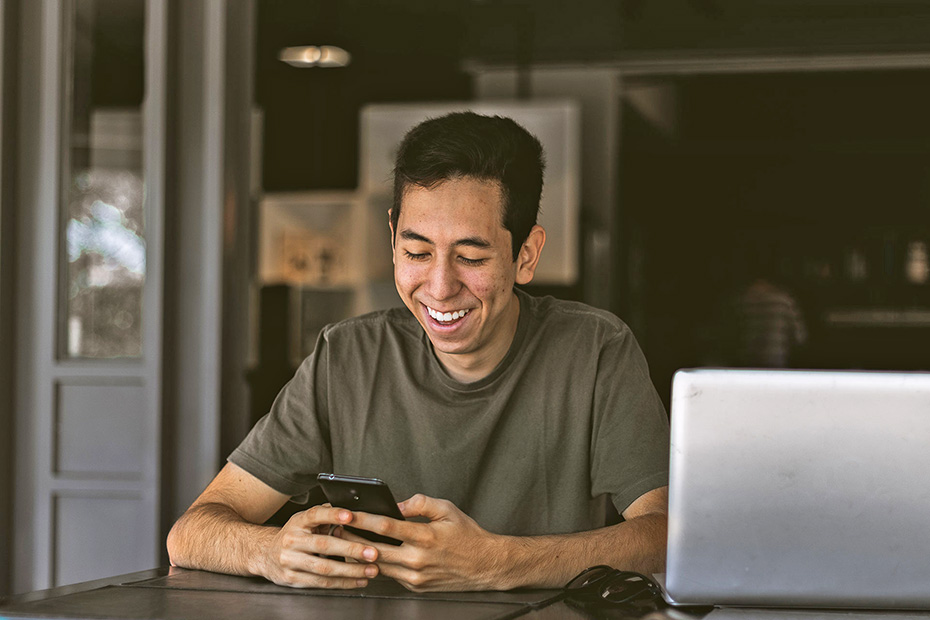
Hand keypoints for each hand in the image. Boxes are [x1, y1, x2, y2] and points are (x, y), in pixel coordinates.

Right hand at [257, 505, 380, 588]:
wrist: (264, 553)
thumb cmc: (294, 535)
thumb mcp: (304, 520)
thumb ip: (325, 515)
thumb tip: (352, 509)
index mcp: (297, 522)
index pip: (315, 515)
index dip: (333, 514)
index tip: (350, 516)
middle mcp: (292, 540)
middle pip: (324, 545)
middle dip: (351, 550)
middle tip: (373, 552)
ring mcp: (290, 561)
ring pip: (324, 568)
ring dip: (351, 571)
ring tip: (371, 570)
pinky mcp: (292, 579)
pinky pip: (321, 583)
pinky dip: (342, 583)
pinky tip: (358, 580)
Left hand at [346, 494, 508, 591]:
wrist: (485, 565)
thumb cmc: (467, 536)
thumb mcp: (447, 509)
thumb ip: (421, 503)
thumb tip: (399, 504)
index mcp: (425, 536)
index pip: (385, 526)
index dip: (362, 519)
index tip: (347, 513)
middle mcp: (418, 559)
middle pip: (375, 549)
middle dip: (352, 538)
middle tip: (336, 529)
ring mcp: (416, 576)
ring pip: (379, 565)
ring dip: (361, 554)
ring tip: (347, 541)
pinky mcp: (416, 587)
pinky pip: (391, 575)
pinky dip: (379, 565)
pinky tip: (370, 555)